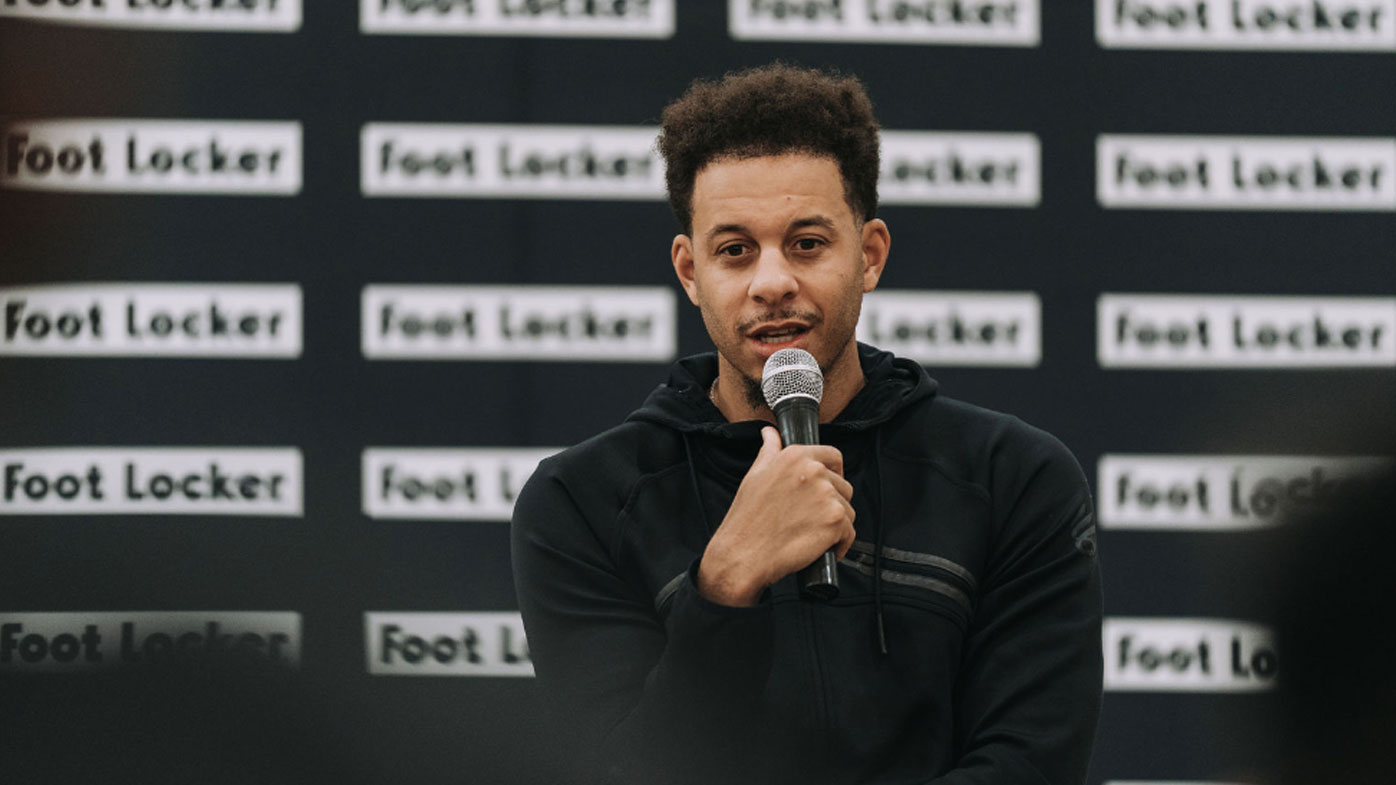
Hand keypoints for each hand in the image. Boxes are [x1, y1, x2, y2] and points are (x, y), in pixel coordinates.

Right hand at [697, 426, 854, 606]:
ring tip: (811, 533)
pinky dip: (839, 544)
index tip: (827, 486)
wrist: (743, 554)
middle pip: (843, 486)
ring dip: (835, 524)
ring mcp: (826, 496)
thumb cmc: (747, 519)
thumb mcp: (755, 475)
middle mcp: (813, 471)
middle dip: (832, 503)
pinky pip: (849, 533)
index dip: (834, 473)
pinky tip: (820, 548)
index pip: (833, 456)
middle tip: (810, 518)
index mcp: (795, 456)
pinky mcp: (835, 521)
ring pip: (848, 510)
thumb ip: (769, 450)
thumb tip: (770, 434)